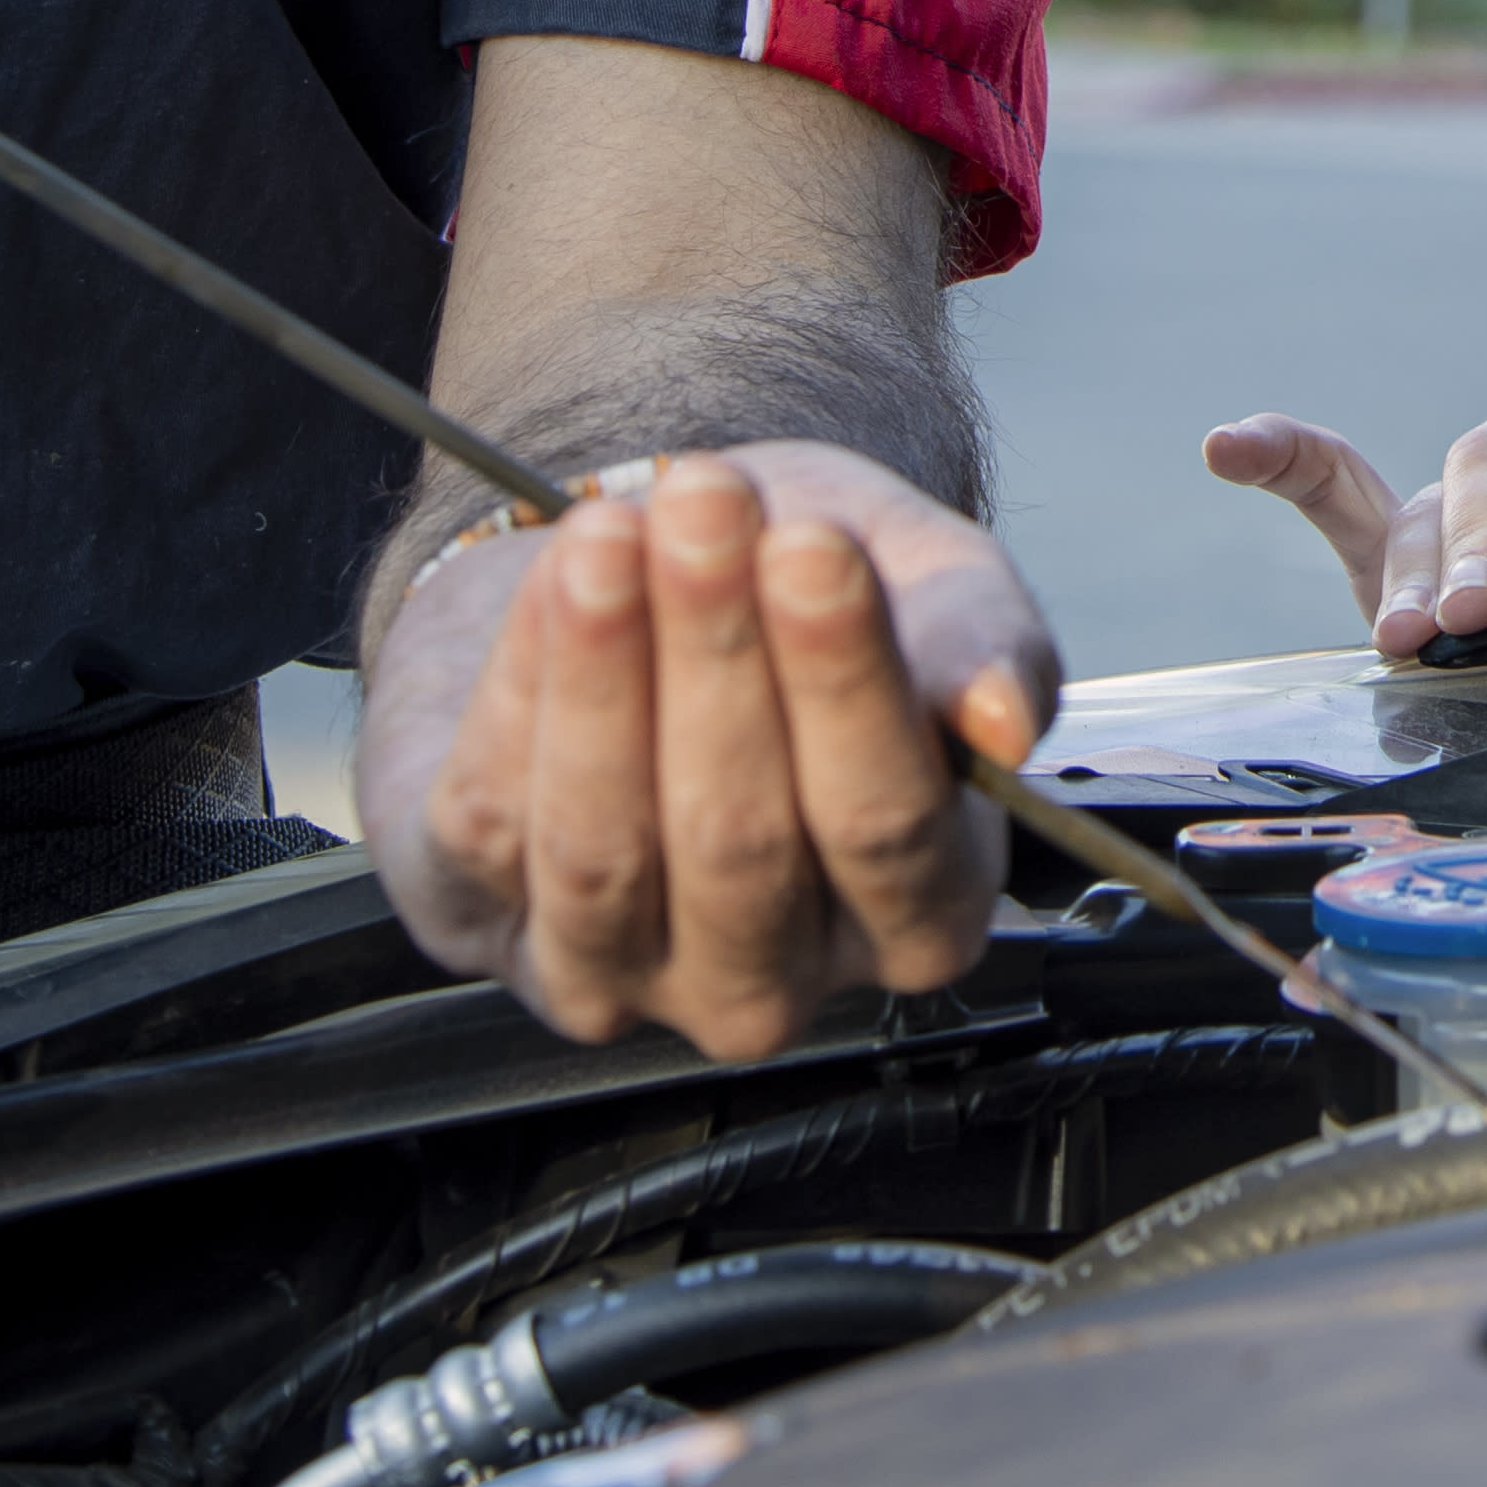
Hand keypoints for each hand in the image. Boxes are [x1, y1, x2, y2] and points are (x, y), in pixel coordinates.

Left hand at [367, 443, 1059, 1059]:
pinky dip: (519, 685)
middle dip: (715, 655)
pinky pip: (491, 820)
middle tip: (705, 504)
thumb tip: (1002, 718)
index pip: (885, 825)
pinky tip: (555, 582)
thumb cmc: (807, 596)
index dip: (844, 685)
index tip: (814, 547)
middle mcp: (771, 982)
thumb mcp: (933, 588)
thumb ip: (985, 646)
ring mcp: (619, 975)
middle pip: (741, 840)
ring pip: (604, 848)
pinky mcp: (484, 926)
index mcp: (918, 916)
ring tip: (610, 531)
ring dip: (603, 672)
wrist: (659, 569)